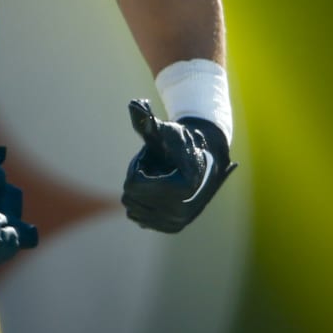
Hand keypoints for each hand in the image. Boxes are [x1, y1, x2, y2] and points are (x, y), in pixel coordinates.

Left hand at [121, 99, 234, 232]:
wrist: (202, 159)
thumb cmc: (181, 141)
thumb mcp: (165, 130)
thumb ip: (147, 120)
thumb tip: (134, 104)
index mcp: (184, 187)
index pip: (133, 184)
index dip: (138, 165)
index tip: (156, 157)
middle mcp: (183, 211)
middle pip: (130, 197)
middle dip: (139, 178)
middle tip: (158, 167)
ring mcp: (177, 222)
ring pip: (132, 208)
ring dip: (141, 190)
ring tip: (159, 177)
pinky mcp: (171, 228)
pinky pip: (137, 217)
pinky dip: (142, 202)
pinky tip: (159, 191)